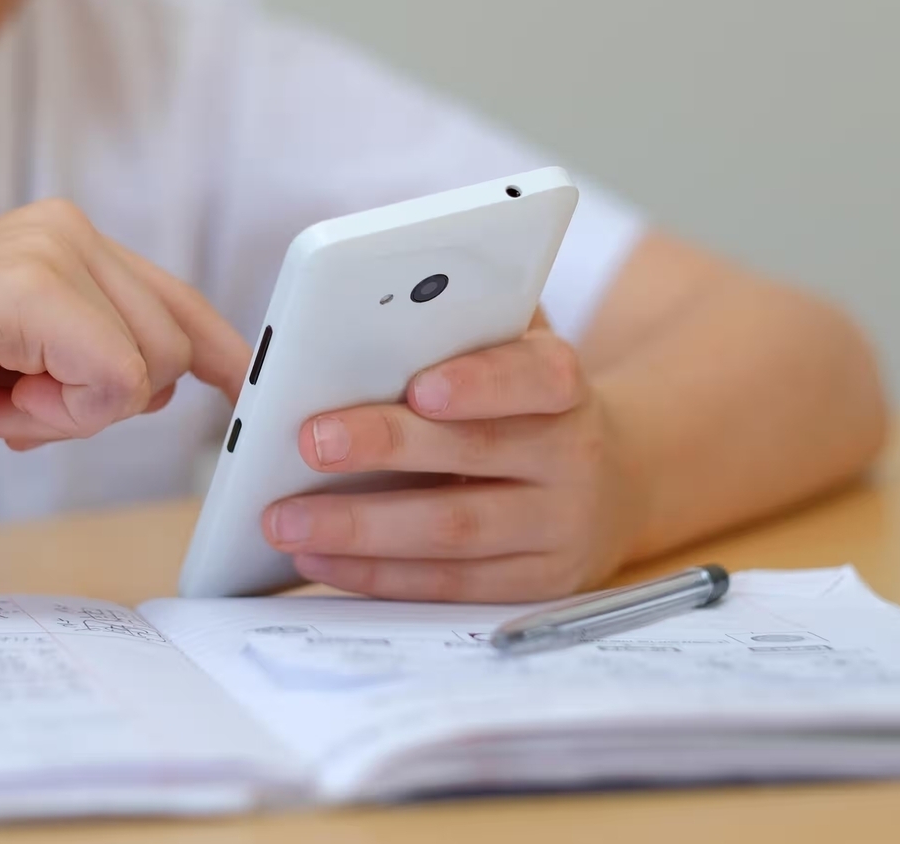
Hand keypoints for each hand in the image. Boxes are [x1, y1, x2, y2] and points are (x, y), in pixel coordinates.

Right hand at [0, 199, 249, 461]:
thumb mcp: (20, 364)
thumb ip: (93, 354)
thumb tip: (178, 379)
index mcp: (66, 237)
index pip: (178, 302)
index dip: (216, 354)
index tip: (246, 389)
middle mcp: (67, 226)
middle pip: (174, 349)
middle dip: (98, 405)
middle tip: (5, 398)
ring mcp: (49, 246)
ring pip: (148, 370)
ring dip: (68, 413)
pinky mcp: (28, 285)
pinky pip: (110, 382)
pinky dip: (51, 415)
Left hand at [259, 311, 645, 601]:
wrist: (613, 485)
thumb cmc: (522, 404)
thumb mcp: (509, 352)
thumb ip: (456, 331)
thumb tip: (369, 313)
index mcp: (563, 386)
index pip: (536, 377)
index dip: (480, 382)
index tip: (419, 387)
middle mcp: (573, 456)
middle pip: (476, 454)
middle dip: (386, 448)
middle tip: (311, 441)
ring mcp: (559, 528)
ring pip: (453, 532)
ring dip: (361, 528)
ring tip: (286, 519)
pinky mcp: (535, 584)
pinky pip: (448, 585)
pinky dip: (377, 574)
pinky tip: (320, 558)